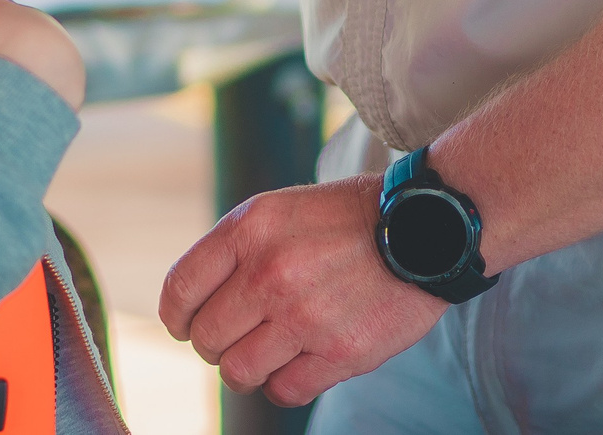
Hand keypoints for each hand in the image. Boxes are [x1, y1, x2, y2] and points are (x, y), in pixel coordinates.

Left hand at [160, 177, 447, 405]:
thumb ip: (236, 249)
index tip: (186, 324)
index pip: (180, 290)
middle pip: (206, 338)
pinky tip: (299, 362)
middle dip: (214, 343)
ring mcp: (304, 316)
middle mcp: (270, 272)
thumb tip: (194, 303)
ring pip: (238, 372)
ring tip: (267, 352)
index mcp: (251, 228)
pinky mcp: (340, 352)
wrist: (425, 228)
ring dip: (246, 368)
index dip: (177, 316)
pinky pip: (284, 391)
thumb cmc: (348, 220)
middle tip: (237, 335)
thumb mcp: (281, 210)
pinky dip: (284, 383)